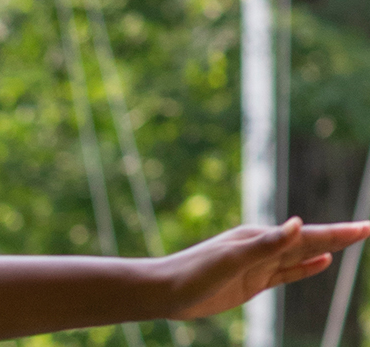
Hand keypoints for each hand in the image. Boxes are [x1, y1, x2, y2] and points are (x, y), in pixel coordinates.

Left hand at [159, 217, 369, 319]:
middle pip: (310, 242)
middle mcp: (262, 247)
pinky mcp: (253, 282)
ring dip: (328, 249)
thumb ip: (266, 244)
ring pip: (302, 256)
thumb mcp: (232, 258)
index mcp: (260, 238)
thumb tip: (298, 222)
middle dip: (340, 236)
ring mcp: (259, 265)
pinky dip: (307, 268)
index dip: (339, 233)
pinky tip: (323, 263)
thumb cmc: (193, 272)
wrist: (164, 291)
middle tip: (368, 228)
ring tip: (351, 240)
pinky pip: (287, 274)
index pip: (309, 236)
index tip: (366, 227)